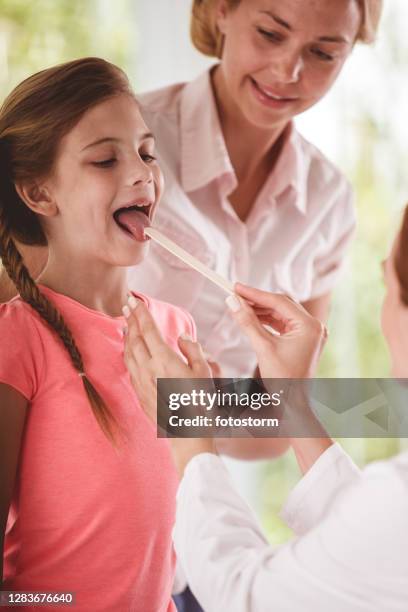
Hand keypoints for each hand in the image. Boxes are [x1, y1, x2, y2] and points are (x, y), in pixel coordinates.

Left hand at [122, 297, 215, 476]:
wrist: (188, 434)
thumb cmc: (201, 403)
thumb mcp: (204, 372)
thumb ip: (192, 350)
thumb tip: (183, 337)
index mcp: (165, 360)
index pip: (148, 330)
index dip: (140, 313)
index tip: (134, 300)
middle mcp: (148, 369)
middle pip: (135, 338)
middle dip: (131, 319)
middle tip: (127, 305)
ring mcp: (141, 382)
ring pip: (129, 352)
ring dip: (127, 335)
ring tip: (126, 323)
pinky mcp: (140, 394)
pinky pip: (130, 367)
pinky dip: (128, 353)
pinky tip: (130, 350)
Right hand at [226, 283, 327, 378]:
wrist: (293, 403)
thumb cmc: (283, 379)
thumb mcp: (262, 347)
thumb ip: (247, 322)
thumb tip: (232, 301)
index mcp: (310, 326)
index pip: (279, 302)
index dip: (255, 293)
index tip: (236, 287)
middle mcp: (314, 326)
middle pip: (281, 305)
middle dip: (258, 301)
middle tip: (236, 295)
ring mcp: (310, 333)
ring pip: (282, 314)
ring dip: (261, 310)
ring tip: (240, 306)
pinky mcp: (304, 340)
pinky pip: (284, 324)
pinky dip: (268, 321)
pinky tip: (252, 318)